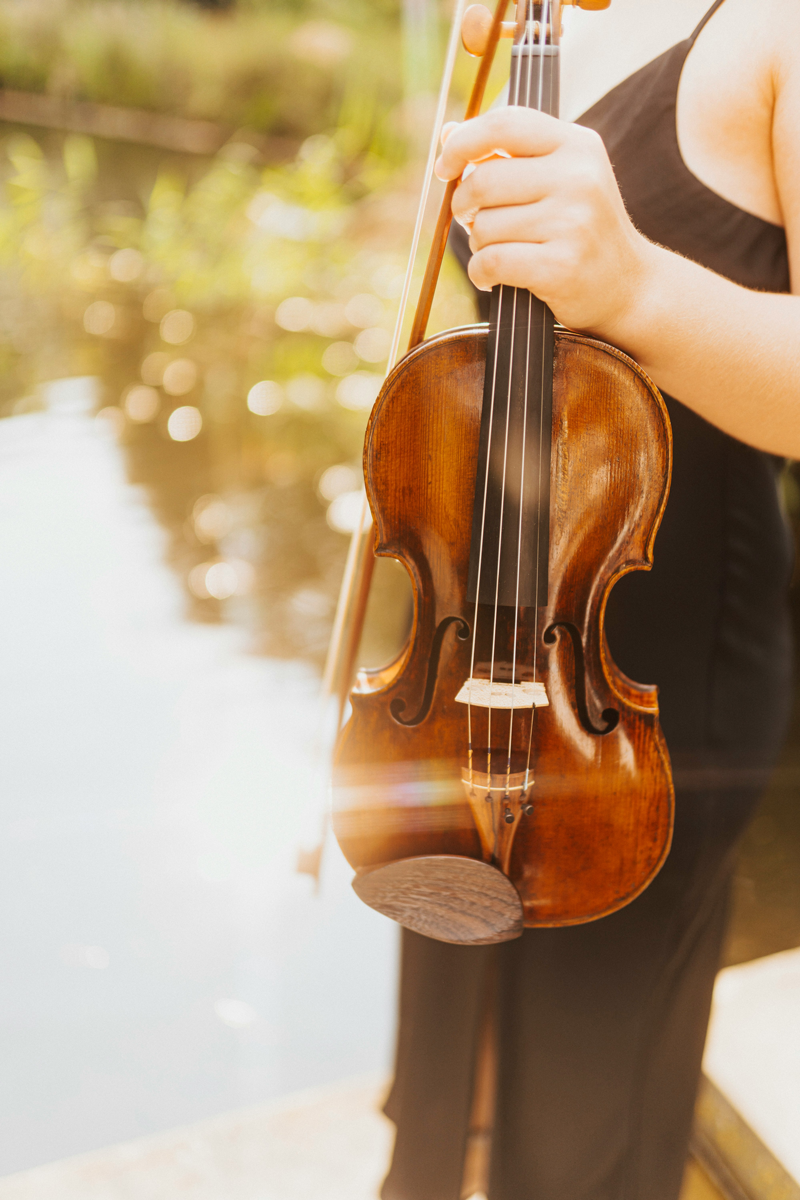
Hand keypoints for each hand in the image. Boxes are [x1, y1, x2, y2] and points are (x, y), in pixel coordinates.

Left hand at [435, 107, 654, 339]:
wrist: (628, 286)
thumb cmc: (582, 230)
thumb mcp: (558, 179)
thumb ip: (507, 154)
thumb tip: (448, 133)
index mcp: (577, 145)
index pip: (504, 124)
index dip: (462, 143)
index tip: (445, 167)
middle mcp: (579, 177)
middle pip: (483, 181)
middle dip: (465, 206)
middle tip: (475, 222)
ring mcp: (573, 222)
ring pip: (484, 226)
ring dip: (479, 244)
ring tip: (503, 252)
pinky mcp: (561, 266)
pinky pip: (491, 262)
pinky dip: (481, 273)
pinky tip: (493, 278)